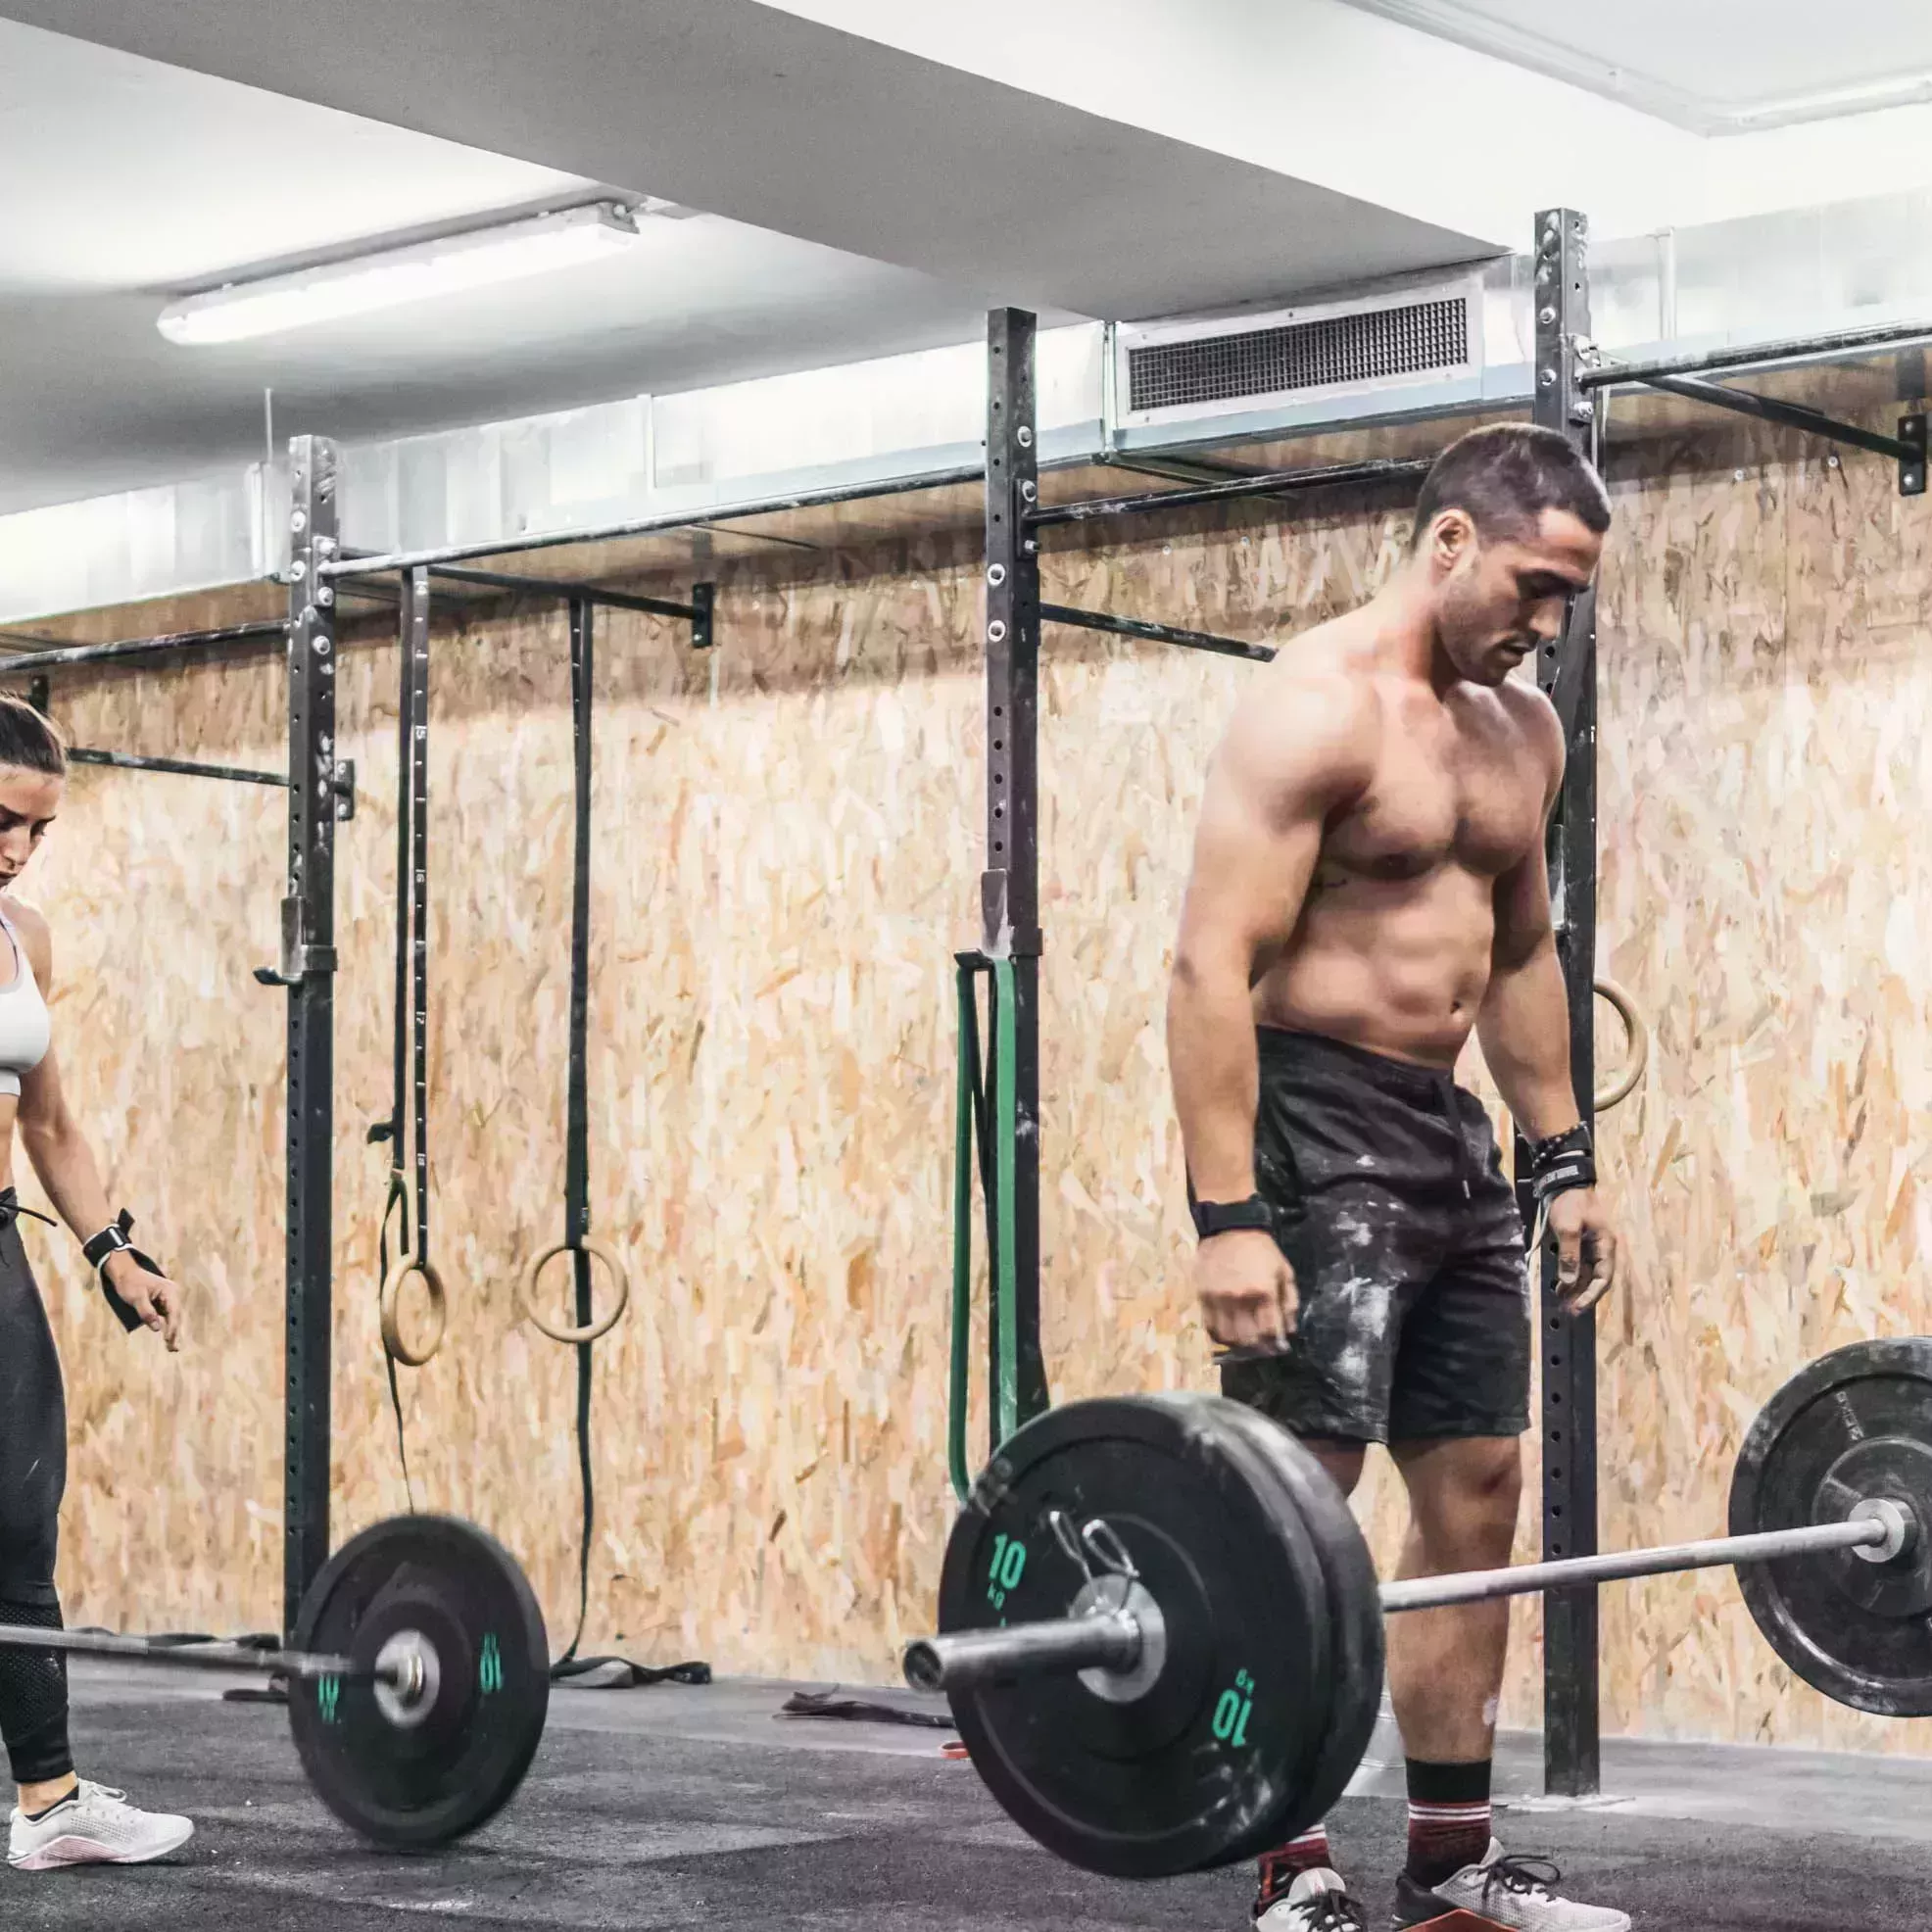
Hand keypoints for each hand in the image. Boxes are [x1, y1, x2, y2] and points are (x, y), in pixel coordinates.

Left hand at [104, 1249, 182, 1350]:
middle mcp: (172, 1294)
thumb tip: (157, 1328)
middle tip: (173, 1349)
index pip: (173, 1312)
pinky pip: (166, 1316)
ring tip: (171, 1347)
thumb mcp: (136, 1298)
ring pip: (172, 1317)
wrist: (124, 1272)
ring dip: (172, 1331)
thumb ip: (147, 1312)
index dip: (172, 1327)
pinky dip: (167, 1326)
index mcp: (169, 1291)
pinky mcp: (161, 1302)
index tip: (168, 1340)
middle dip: (174, 1332)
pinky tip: (167, 1336)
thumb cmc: (130, 1283)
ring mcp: (167, 1298)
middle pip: (176, 1316)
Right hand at [1195, 1226, 1296, 1352]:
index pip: (1270, 1331)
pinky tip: (1229, 1334)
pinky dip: (1221, 1336)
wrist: (1229, 1229)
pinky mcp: (1202, 1297)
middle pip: (1248, 1339)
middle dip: (1259, 1348)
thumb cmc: (1261, 1250)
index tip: (1279, 1347)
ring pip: (1228, 1337)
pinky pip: (1210, 1327)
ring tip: (1247, 1344)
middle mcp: (1240, 1298)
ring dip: (1240, 1345)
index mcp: (1263, 1291)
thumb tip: (1289, 1330)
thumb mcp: (1284, 1271)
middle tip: (1264, 1349)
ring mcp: (1218, 1299)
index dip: (1276, 1344)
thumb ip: (1290, 1302)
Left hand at [1547, 1185, 1617, 1313]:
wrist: (1565, 1183)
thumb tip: (1569, 1281)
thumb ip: (1569, 1254)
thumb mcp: (1569, 1228)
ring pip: (1587, 1274)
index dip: (1591, 1295)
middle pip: (1597, 1279)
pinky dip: (1571, 1277)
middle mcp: (1603, 1249)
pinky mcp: (1581, 1244)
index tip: (1578, 1308)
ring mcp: (1592, 1247)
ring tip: (1562, 1301)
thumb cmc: (1570, 1203)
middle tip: (1568, 1311)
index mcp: (1606, 1245)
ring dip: (1576, 1288)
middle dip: (1584, 1295)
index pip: (1604, 1278)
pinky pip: (1579, 1266)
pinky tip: (1560, 1286)